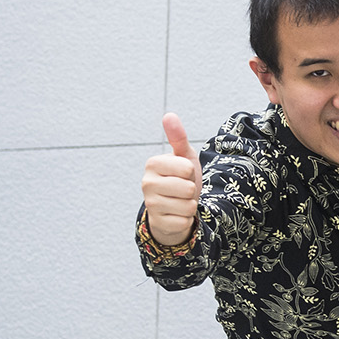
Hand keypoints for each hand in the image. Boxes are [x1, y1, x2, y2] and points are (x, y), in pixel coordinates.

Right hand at [141, 112, 201, 246]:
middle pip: (189, 188)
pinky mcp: (158, 223)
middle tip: (183, 190)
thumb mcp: (183, 157)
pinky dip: (187, 218)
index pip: (187, 167)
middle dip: (192, 190)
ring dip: (190, 205)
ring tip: (180, 201)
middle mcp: (146, 183)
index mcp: (152, 164)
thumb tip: (169, 115)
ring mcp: (151, 204)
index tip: (183, 173)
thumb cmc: (180, 179)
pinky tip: (177, 215)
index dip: (191, 172)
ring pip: (188, 205)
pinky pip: (185, 221)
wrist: (174, 208)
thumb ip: (178, 137)